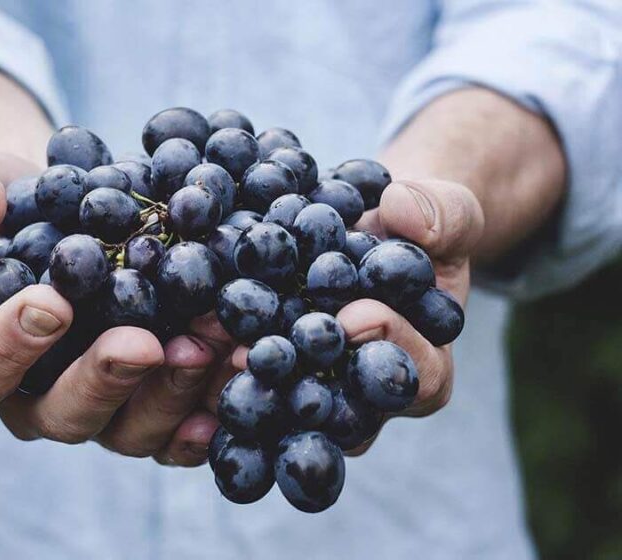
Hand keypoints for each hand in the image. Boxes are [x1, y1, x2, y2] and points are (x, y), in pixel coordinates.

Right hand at [0, 150, 226, 464]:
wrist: (63, 208)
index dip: (7, 347)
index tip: (50, 303)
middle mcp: (36, 397)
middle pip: (62, 414)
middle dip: (105, 379)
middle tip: (144, 343)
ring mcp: (101, 406)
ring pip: (130, 428)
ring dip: (173, 392)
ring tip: (211, 345)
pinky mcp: (152, 401)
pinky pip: (180, 426)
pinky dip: (212, 407)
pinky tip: (241, 374)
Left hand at [193, 177, 483, 454]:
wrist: (371, 230)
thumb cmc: (417, 230)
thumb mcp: (446, 213)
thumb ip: (441, 215)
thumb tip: (404, 212)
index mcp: (422, 368)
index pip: (416, 377)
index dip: (390, 348)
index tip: (356, 314)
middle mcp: (363, 398)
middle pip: (338, 411)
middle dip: (300, 379)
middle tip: (261, 351)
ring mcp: (312, 391)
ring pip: (282, 405)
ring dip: (243, 379)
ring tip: (207, 343)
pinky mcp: (268, 373)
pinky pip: (243, 380)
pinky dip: (211, 360)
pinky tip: (179, 336)